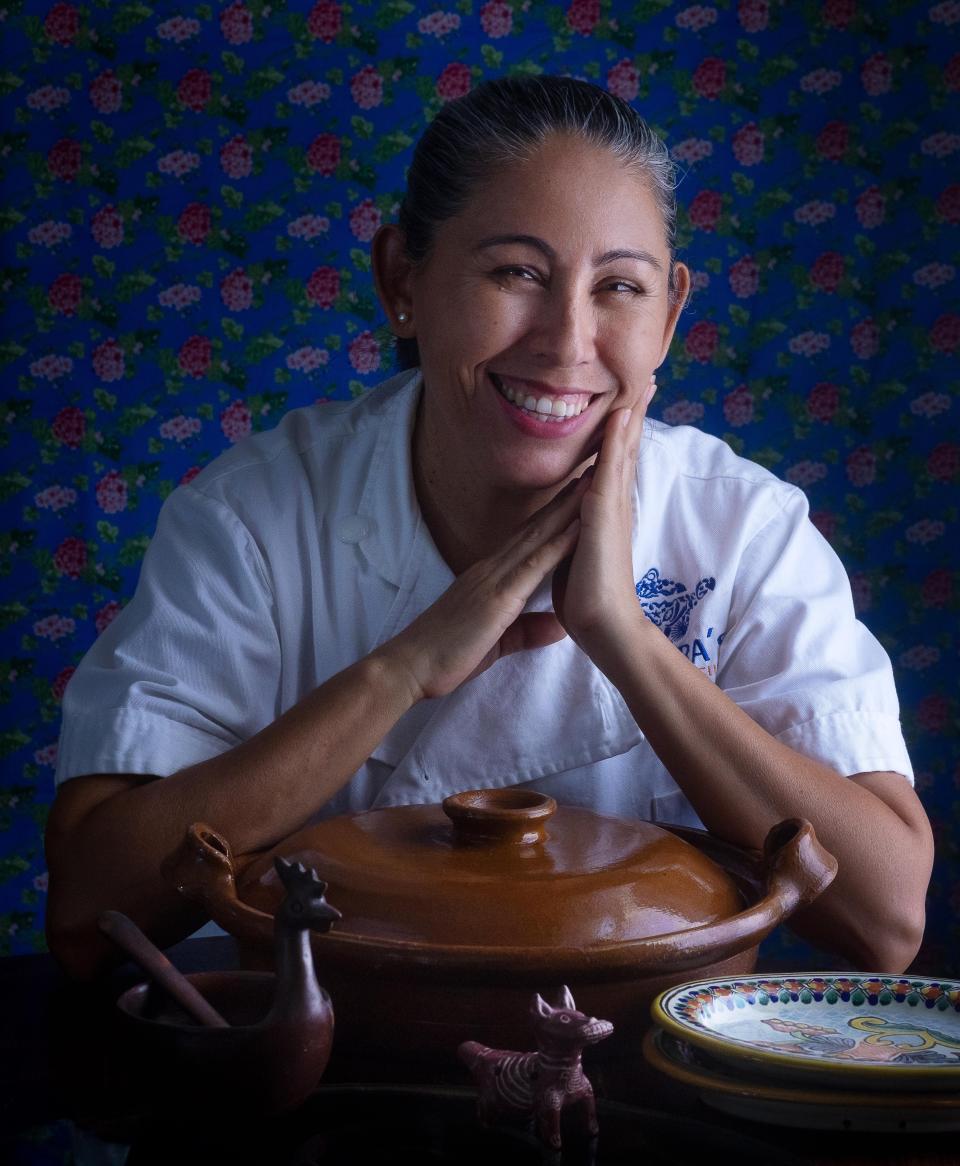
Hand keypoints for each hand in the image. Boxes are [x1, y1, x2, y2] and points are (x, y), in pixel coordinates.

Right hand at [379, 474, 590, 700]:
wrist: (412, 666)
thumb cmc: (447, 655)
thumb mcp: (496, 642)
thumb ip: (527, 631)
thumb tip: (559, 626)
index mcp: (490, 578)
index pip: (526, 541)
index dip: (551, 518)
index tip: (574, 496)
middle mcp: (492, 570)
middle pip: (534, 529)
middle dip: (563, 501)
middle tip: (590, 472)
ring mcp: (494, 579)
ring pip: (536, 537)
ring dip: (566, 511)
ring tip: (591, 484)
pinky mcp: (498, 597)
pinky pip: (533, 565)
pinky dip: (557, 544)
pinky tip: (578, 527)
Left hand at [553, 378, 654, 665]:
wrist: (603, 627)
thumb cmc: (587, 598)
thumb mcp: (578, 553)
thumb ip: (579, 533)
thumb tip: (575, 526)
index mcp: (605, 513)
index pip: (614, 464)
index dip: (622, 433)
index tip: (629, 402)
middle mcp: (613, 505)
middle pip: (626, 449)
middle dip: (636, 414)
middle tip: (650, 377)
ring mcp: (611, 509)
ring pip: (622, 453)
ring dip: (632, 417)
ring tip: (644, 383)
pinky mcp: (603, 517)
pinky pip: (609, 471)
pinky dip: (615, 442)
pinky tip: (620, 416)